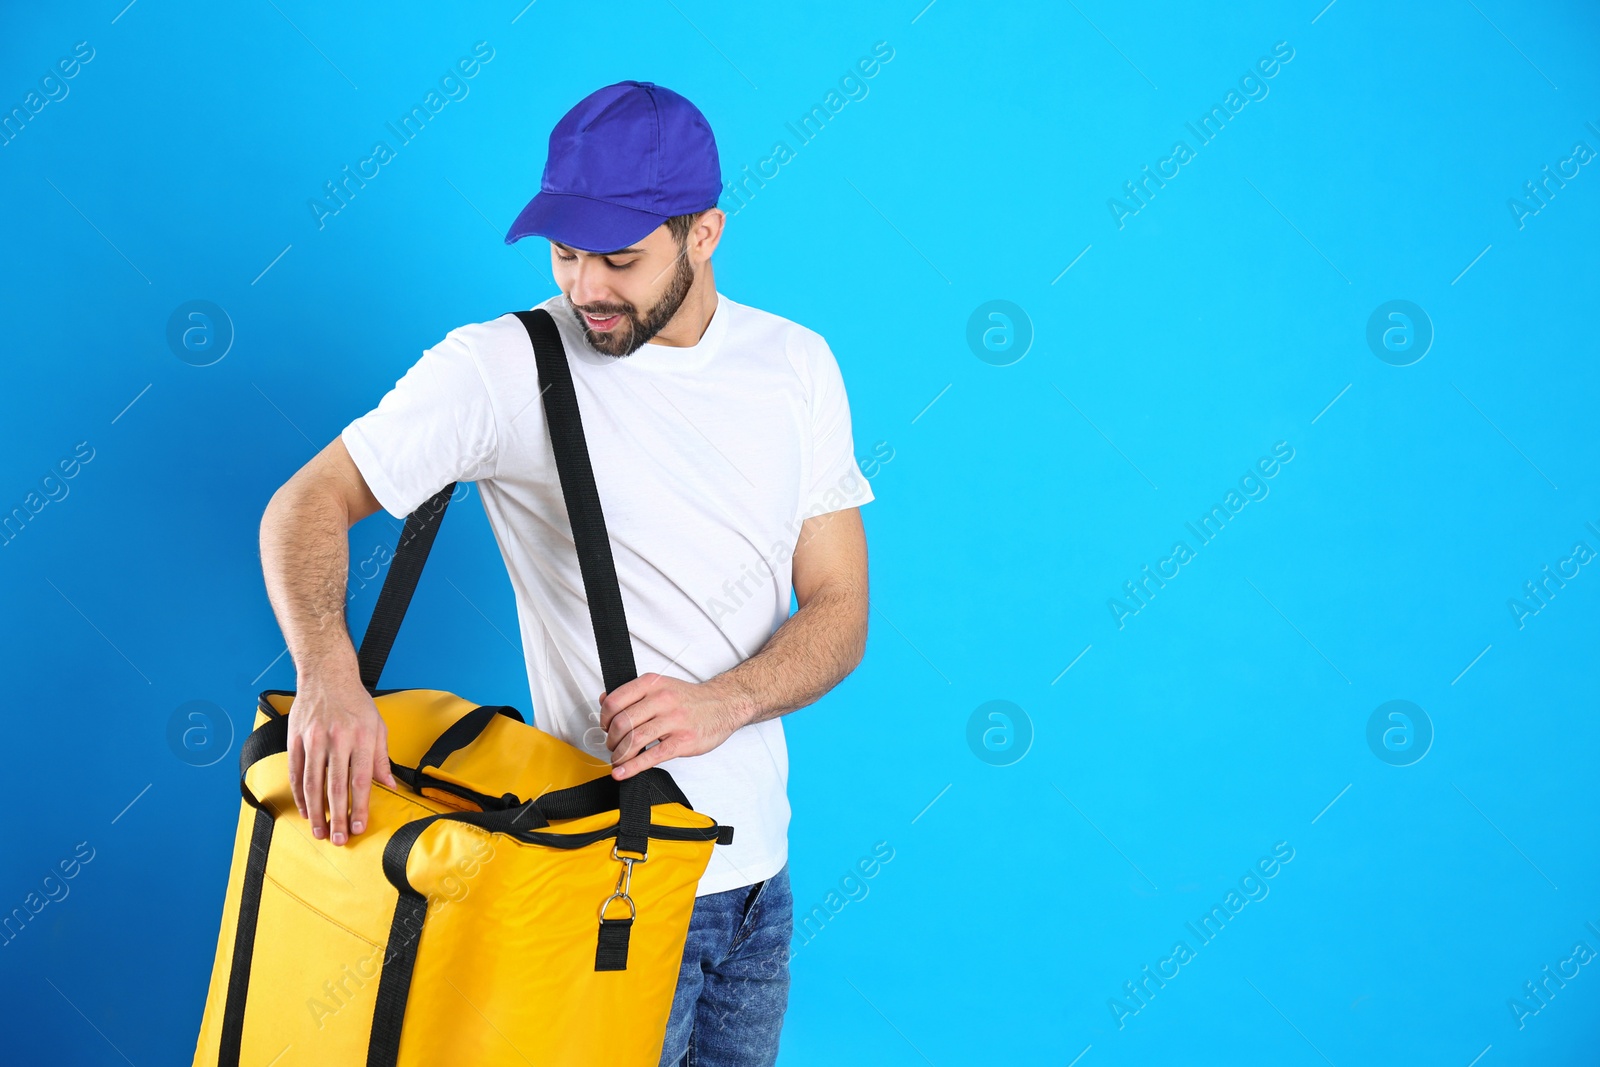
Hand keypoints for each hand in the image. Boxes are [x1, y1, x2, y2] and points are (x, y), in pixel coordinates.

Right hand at [286, 672, 396, 844]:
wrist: (327, 675)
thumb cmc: (356, 702)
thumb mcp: (378, 726)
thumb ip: (382, 759)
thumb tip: (391, 786)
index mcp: (362, 737)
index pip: (361, 780)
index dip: (360, 807)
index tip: (358, 828)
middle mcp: (338, 739)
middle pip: (336, 786)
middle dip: (337, 817)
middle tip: (337, 839)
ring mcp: (314, 738)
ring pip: (313, 783)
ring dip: (315, 811)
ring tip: (319, 831)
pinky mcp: (296, 738)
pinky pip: (296, 772)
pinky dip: (299, 794)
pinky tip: (305, 810)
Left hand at [599, 673, 748, 779]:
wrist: (724, 704)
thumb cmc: (690, 699)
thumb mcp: (661, 686)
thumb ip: (632, 693)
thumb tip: (604, 700)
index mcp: (653, 683)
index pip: (615, 701)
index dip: (604, 718)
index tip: (604, 728)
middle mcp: (662, 699)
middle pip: (622, 722)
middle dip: (611, 740)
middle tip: (613, 746)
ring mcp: (674, 720)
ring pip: (634, 739)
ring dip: (620, 754)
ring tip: (619, 759)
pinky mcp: (683, 741)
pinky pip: (652, 756)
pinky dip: (632, 767)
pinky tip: (623, 773)